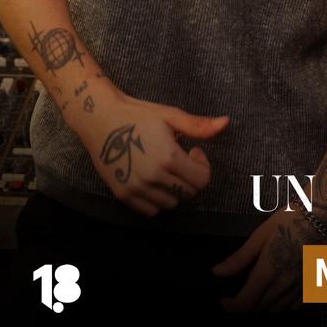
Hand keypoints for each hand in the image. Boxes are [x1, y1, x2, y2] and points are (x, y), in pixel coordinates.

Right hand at [73, 86, 228, 215]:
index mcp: (168, 157)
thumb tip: (226, 123)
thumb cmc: (138, 114)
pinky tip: (153, 180)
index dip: (203, 165)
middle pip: (188, 194)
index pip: (202, 180)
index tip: (193, 151)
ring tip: (165, 169)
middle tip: (181, 160)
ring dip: (174, 190)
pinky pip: (151, 211)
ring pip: (171, 205)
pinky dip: (157, 200)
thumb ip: (199, 126)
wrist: (100, 119)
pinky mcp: (123, 196)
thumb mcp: (171, 115)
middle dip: (190, 178)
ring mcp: (137, 189)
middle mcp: (153, 177)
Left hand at [214, 206, 326, 313]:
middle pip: (259, 310)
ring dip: (263, 306)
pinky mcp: (312, 286)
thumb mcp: (261, 234)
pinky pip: (294, 308)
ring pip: (276, 311)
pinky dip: (282, 306)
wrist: (325, 214)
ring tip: (259, 289)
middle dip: (245, 305)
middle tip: (241, 290)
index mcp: (269, 270)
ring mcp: (300, 288)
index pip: (245, 303)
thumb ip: (240, 258)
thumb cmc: (291, 219)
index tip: (224, 300)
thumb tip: (218, 272)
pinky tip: (278, 292)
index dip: (231, 307)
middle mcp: (284, 284)